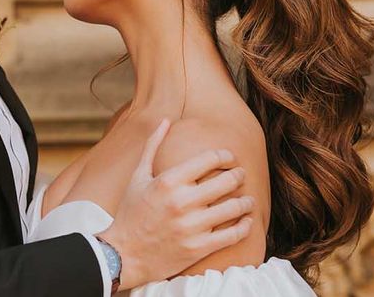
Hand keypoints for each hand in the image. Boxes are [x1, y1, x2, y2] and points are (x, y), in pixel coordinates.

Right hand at [96, 119, 253, 290]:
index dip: (225, 155)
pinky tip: (247, 221)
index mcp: (169, 181)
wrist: (125, 253)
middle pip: (226, 181)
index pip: (209, 159)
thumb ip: (152, 146)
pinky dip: (245, 226)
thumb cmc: (131, 211)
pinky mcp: (199, 248)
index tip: (229, 157)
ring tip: (248, 199)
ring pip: (233, 208)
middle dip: (239, 175)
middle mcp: (182, 201)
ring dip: (246, 201)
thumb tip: (165, 120)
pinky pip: (232, 235)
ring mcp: (192, 226)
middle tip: (242, 174)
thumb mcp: (138, 176)